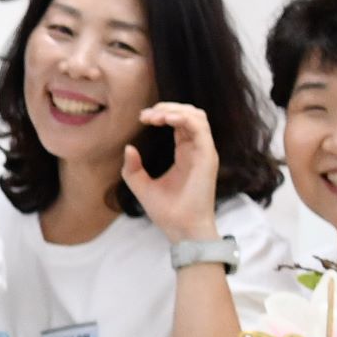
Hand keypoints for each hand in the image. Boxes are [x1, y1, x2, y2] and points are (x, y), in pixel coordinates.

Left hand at [123, 101, 222, 242]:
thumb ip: (132, 168)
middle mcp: (197, 149)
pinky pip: (201, 128)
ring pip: (197, 116)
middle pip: (189, 114)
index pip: (179, 123)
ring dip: (175, 110)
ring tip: (155, 116)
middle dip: (167, 108)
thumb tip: (128, 148)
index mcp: (185, 153)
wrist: (180, 229)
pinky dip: (184, 119)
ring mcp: (204, 152)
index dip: (161, 114)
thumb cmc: (166, 211)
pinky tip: (166, 120)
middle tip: (146, 115)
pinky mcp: (208, 157)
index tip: (142, 118)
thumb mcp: (141, 186)